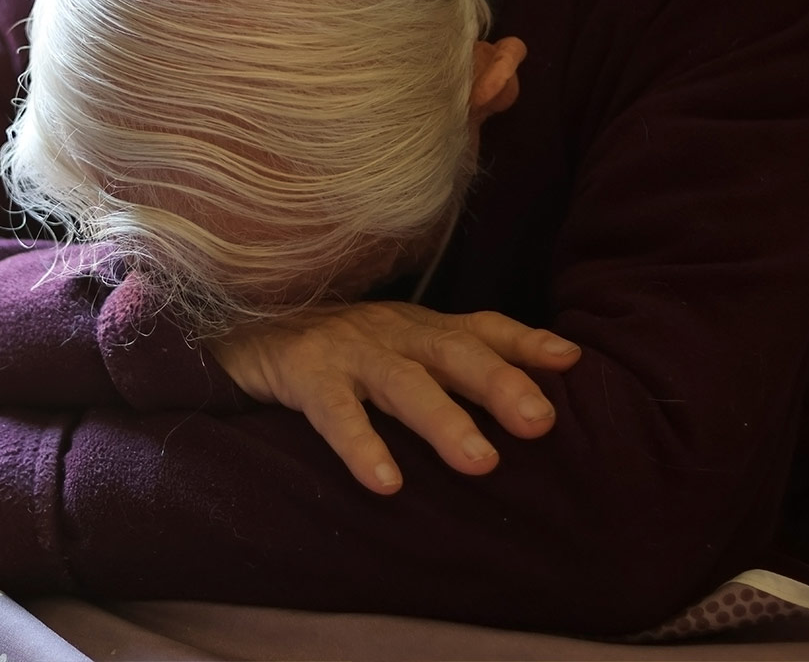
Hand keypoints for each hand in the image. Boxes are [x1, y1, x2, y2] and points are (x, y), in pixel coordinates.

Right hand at [207, 303, 579, 494]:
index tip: (569, 361)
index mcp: (417, 327)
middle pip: (453, 352)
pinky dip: (361, 444)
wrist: (238, 328)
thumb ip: (453, 361)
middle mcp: (390, 331)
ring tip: (481, 463)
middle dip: (499, 384)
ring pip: (402, 382)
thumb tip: (536, 388)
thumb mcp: (397, 347)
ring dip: (443, 419)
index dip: (524, 341)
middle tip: (539, 422)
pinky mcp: (302, 373)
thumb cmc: (332, 348)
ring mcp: (346, 349)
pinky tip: (386, 481)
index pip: (480, 327)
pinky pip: (335, 411)